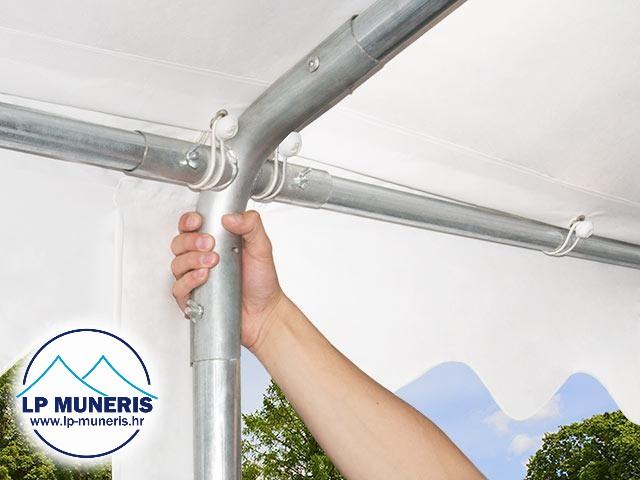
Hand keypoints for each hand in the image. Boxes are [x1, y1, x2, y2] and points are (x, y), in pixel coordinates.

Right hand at [170, 210, 284, 349]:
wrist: (265, 312)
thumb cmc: (261, 281)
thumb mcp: (262, 247)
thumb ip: (251, 225)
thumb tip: (230, 217)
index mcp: (215, 243)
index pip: (190, 227)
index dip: (189, 221)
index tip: (197, 221)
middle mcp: (201, 259)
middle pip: (179, 243)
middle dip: (191, 240)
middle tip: (210, 243)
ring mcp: (195, 279)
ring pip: (177, 264)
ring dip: (191, 259)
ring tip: (212, 261)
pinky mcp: (193, 299)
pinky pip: (179, 288)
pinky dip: (189, 281)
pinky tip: (204, 277)